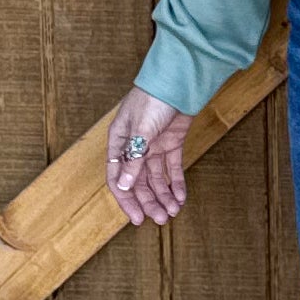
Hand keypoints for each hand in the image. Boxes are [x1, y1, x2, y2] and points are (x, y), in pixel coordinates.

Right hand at [106, 87, 191, 225]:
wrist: (179, 79)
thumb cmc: (153, 99)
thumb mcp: (141, 130)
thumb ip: (134, 158)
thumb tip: (124, 185)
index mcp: (120, 143)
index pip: (118, 179)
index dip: (127, 200)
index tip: (138, 218)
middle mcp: (135, 147)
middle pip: (138, 182)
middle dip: (149, 202)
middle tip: (161, 219)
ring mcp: (154, 145)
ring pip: (156, 178)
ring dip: (164, 195)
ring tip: (173, 212)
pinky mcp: (172, 142)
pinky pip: (172, 168)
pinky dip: (176, 183)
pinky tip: (181, 197)